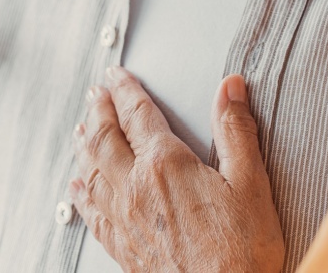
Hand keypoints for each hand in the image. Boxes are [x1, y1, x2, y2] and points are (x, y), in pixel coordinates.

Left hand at [69, 67, 283, 272]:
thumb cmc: (243, 251)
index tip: (116, 75)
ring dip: (84, 146)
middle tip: (94, 93)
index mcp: (165, 165)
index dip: (124, 90)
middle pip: (105, 138)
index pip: (137, 114)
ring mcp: (125, 221)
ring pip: (91, 172)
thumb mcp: (251, 183)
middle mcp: (136, 189)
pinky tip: (76, 188)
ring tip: (80, 130)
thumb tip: (230, 87)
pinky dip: (80, 194)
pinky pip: (92, 213)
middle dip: (98, 111)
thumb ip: (236, 131)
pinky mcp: (123, 250)